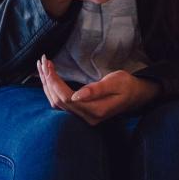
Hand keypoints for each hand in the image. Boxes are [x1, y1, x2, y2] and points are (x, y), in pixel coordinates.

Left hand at [36, 55, 161, 125]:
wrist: (136, 95)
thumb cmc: (126, 85)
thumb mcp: (115, 82)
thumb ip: (96, 90)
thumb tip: (76, 97)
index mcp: (96, 110)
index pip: (67, 98)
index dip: (55, 82)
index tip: (48, 64)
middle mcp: (87, 118)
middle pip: (59, 101)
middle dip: (48, 81)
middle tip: (42, 62)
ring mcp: (84, 118)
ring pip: (58, 104)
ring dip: (48, 86)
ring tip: (42, 67)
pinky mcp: (82, 114)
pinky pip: (62, 104)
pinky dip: (53, 90)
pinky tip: (48, 79)